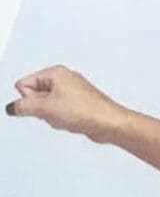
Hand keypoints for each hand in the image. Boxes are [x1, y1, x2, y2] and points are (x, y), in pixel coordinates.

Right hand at [6, 65, 126, 142]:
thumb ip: (23, 107)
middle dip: (42, 109)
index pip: (23, 85)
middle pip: (34, 97)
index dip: (30, 100)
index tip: (45, 105)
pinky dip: (63, 120)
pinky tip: (73, 122)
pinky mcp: (78, 105)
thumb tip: (12, 108)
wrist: (110, 124)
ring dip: (53, 116)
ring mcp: (72, 92)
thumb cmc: (87, 111)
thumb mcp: (46, 108)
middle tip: (57, 112)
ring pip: (47, 107)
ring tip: (68, 117)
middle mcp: (64, 79)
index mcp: (55, 72)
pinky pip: (59, 114)